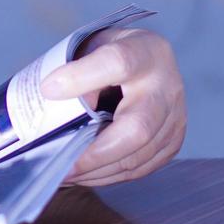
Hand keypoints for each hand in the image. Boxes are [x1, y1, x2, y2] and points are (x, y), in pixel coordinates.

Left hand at [41, 28, 185, 185]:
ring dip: (98, 171)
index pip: (118, 63)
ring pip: (138, 156)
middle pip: (137, 128)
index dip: (81, 78)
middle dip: (94, 153)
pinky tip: (87, 173)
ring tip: (67, 173)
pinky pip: (141, 168)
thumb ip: (76, 70)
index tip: (48, 89)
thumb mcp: (92, 48)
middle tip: (61, 166)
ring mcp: (175, 117)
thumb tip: (57, 98)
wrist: (146, 63)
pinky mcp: (173, 142)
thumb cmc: (111, 56)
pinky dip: (110, 175)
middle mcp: (167, 86)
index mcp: (145, 53)